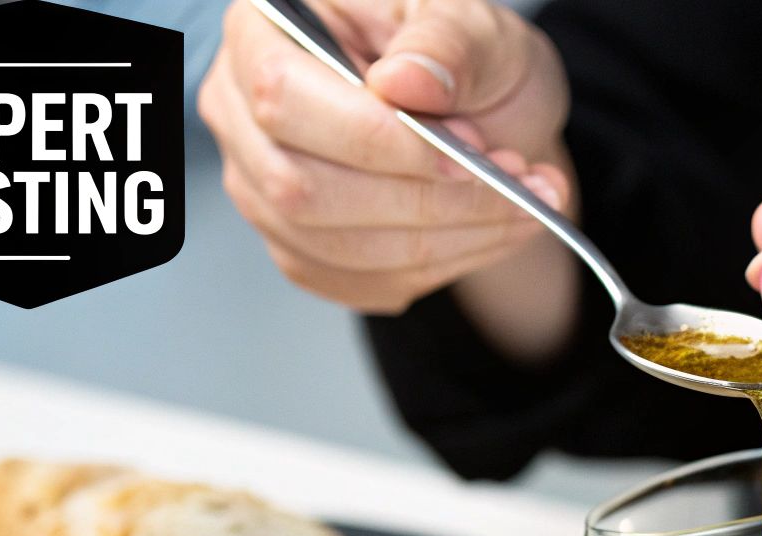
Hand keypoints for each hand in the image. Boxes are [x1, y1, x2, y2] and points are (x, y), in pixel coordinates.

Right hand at [200, 0, 573, 314]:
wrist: (484, 114)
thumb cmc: (462, 55)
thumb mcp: (472, 23)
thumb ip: (446, 43)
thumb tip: (407, 83)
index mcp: (265, 31)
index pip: (284, 97)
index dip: (375, 139)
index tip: (462, 153)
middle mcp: (242, 113)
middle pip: (300, 186)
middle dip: (421, 200)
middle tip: (510, 180)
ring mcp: (261, 187)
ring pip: (333, 246)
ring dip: (443, 239)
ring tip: (518, 205)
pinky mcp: (298, 246)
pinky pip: (356, 283)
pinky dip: (437, 268)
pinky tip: (487, 233)